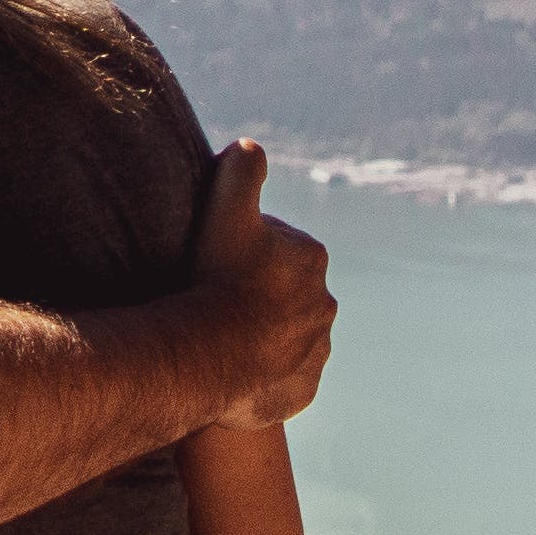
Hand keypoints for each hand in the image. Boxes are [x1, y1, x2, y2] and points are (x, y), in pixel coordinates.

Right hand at [185, 140, 332, 428]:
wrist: (213, 352)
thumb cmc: (218, 278)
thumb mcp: (225, 210)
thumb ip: (240, 170)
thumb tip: (250, 145)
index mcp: (310, 259)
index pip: (275, 248)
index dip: (242, 252)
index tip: (215, 261)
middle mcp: (323, 305)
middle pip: (282, 293)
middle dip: (256, 295)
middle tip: (214, 300)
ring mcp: (314, 351)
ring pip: (286, 337)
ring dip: (261, 336)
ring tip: (221, 337)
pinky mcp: (304, 390)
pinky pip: (284, 379)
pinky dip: (265, 375)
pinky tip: (235, 371)